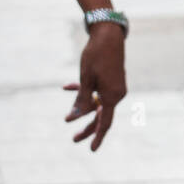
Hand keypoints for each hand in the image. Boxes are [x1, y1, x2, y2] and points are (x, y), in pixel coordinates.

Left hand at [63, 23, 126, 150]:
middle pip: (101, 116)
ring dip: (83, 108)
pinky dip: (86, 91)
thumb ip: (80, 100)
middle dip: (87, 128)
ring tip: (67, 117)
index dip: (97, 137)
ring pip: (98, 104)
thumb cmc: (96, 56)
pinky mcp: (112, 80)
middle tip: (73, 139)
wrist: (108, 34)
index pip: (104, 123)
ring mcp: (115, 87)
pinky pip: (98, 92)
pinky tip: (66, 87)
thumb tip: (73, 118)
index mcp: (112, 96)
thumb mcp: (85, 79)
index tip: (92, 150)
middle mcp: (117, 94)